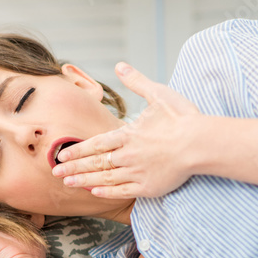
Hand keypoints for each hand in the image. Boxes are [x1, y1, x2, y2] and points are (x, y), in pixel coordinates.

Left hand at [52, 62, 203, 198]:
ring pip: (104, 178)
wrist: (202, 143)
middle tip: (55, 172)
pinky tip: (94, 193)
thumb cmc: (182, 118)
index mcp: (128, 135)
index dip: (77, 150)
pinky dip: (106, 192)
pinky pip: (122, 191)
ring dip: (84, 181)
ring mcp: (137, 172)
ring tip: (68, 183)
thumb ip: (136, 81)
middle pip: (95, 163)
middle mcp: (128, 155)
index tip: (62, 154)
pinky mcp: (148, 186)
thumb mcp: (158, 94)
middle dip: (73, 168)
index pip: (95, 144)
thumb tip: (120, 65)